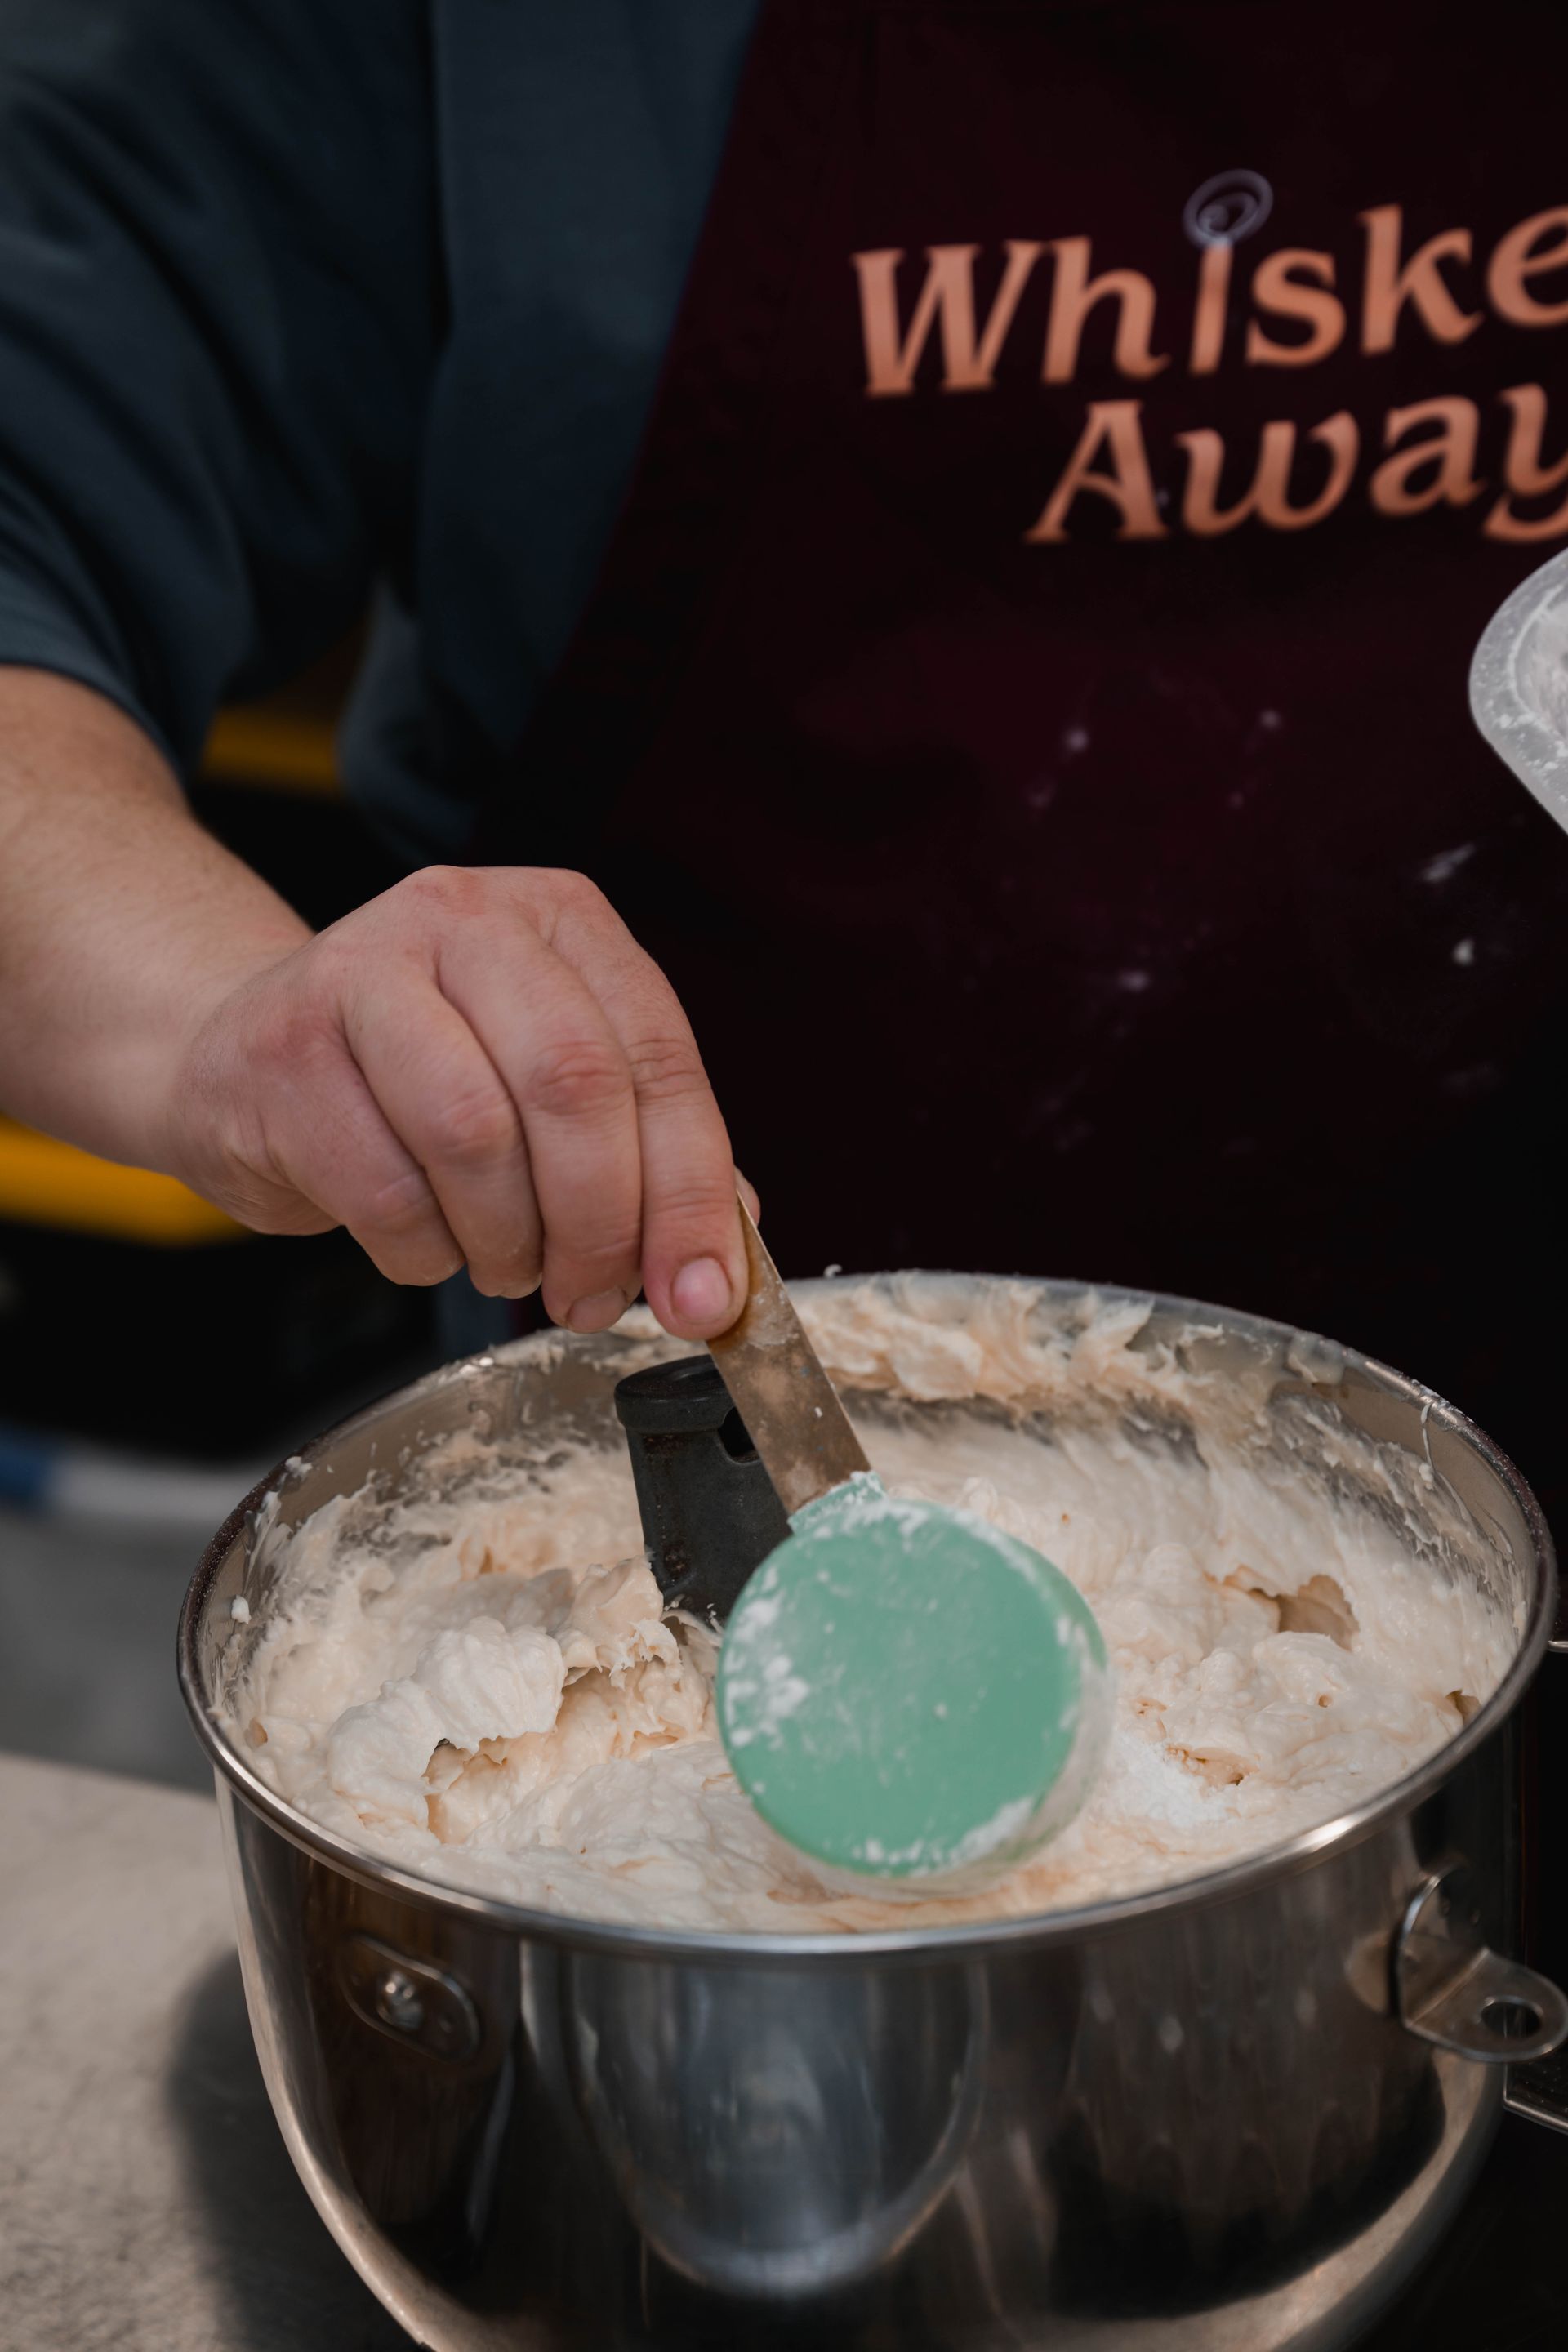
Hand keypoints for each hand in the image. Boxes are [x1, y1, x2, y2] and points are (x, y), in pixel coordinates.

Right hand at [160, 865, 754, 1337]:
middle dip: (602, 1223)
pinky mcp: (286, 1048)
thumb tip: (724, 1255)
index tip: (704, 1295)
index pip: (657, 1056)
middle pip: (572, 1086)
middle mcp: (466, 919)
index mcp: (560, 918)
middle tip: (597, 1298)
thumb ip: (645, 1152)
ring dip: (509, 1240)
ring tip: (507, 1264)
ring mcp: (364, 972)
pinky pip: (385, 1189)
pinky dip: (424, 1250)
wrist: (239, 1057)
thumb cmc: (416, 1078)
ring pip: (477, 1135)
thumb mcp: (544, 1086)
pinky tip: (426, 1243)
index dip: (690, 1190)